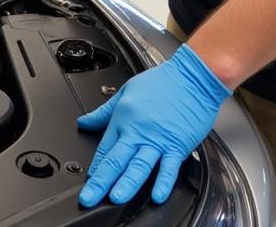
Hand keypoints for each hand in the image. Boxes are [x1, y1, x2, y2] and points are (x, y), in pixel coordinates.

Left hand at [76, 44, 229, 207]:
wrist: (191, 76)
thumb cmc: (162, 81)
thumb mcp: (126, 90)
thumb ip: (104, 111)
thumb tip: (84, 121)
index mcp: (124, 117)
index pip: (104, 147)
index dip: (95, 166)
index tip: (89, 181)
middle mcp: (138, 130)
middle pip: (116, 159)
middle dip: (101, 181)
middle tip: (90, 198)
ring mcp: (158, 139)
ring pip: (139, 165)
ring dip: (127, 183)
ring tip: (116, 198)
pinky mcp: (177, 145)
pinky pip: (168, 167)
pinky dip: (163, 182)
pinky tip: (157, 195)